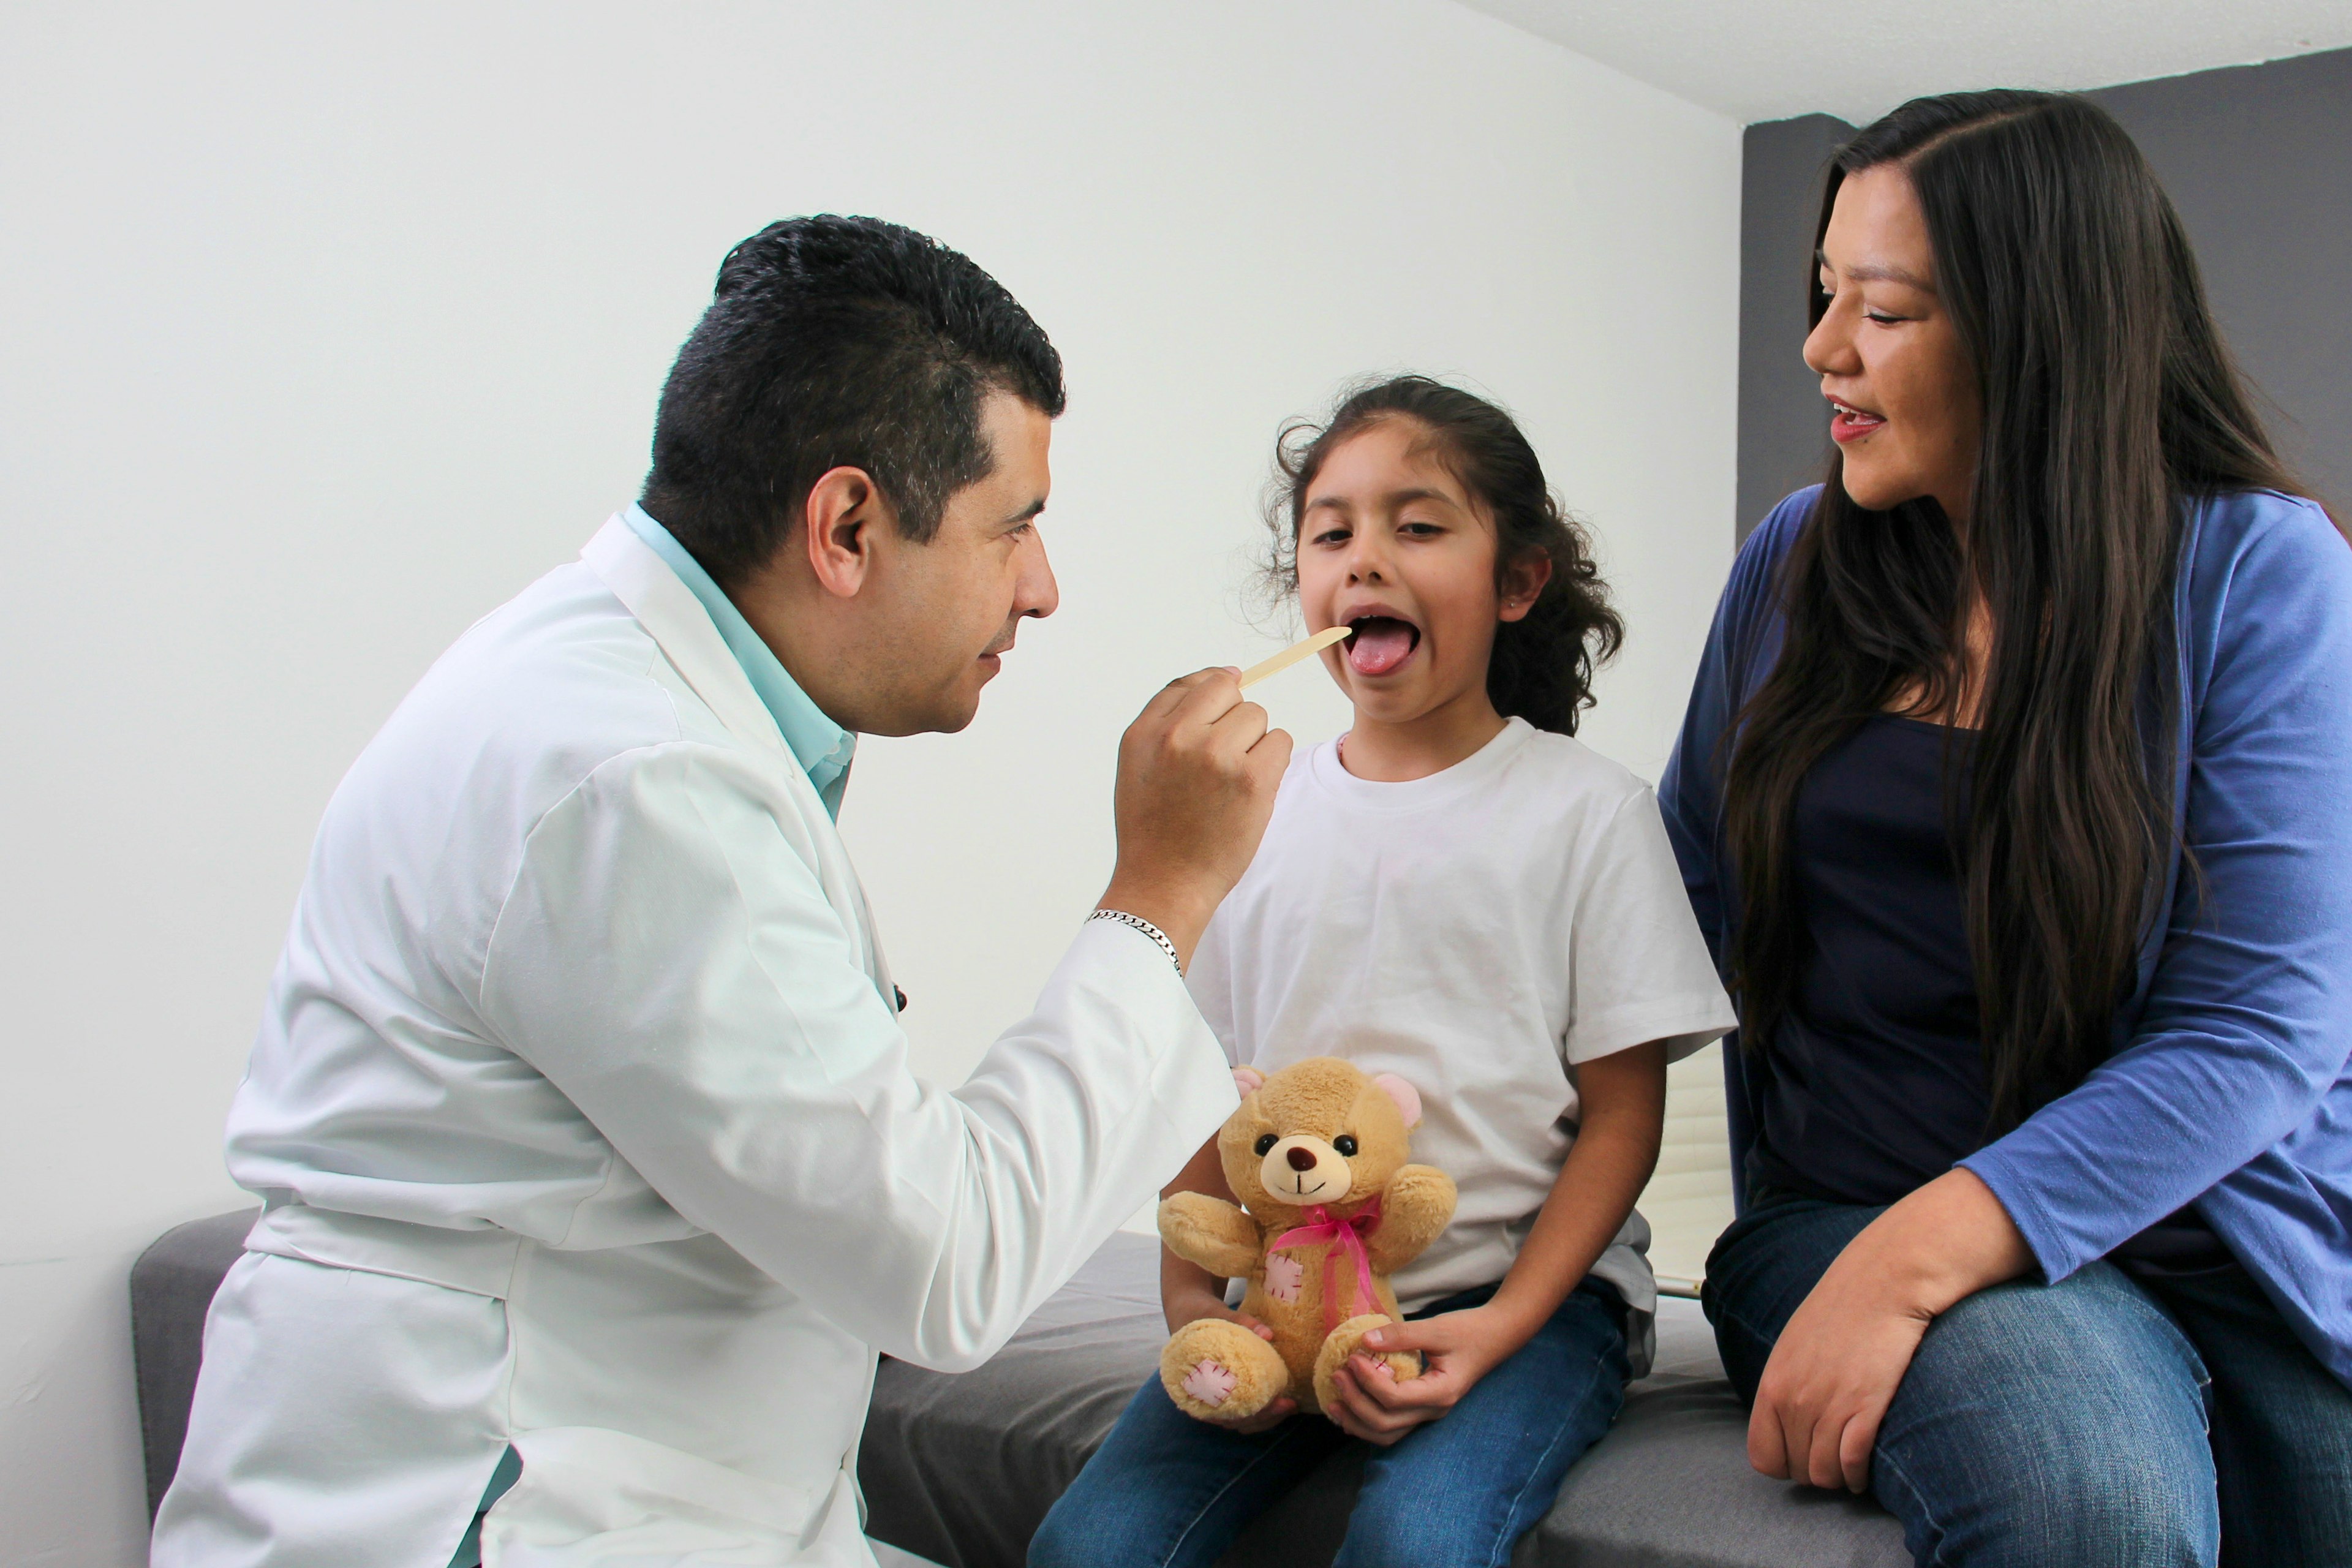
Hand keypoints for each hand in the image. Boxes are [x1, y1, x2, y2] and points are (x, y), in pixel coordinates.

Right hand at [1100, 668, 1291, 964]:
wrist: (1165, 883)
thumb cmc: (1156, 828)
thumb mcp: (1139, 765)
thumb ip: (1170, 718)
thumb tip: (1228, 674)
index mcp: (1145, 731)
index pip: (1191, 683)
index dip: (1213, 695)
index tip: (1218, 719)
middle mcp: (1177, 736)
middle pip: (1229, 693)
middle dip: (1232, 721)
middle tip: (1219, 764)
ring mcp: (1215, 755)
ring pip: (1257, 716)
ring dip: (1253, 744)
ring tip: (1230, 782)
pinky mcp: (1251, 778)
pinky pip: (1280, 741)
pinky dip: (1273, 763)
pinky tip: (1251, 790)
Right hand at [1163, 1282, 1296, 1432]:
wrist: (1185, 1311)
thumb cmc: (1199, 1316)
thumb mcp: (1217, 1314)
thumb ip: (1241, 1323)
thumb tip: (1269, 1334)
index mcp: (1196, 1383)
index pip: (1228, 1412)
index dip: (1257, 1413)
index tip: (1280, 1403)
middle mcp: (1201, 1398)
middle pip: (1236, 1421)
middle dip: (1266, 1418)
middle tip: (1290, 1405)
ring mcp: (1211, 1399)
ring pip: (1238, 1421)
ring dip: (1264, 1419)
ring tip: (1289, 1407)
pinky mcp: (1220, 1394)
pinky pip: (1238, 1412)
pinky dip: (1257, 1413)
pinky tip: (1277, 1404)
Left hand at [1324, 1306, 1524, 1445]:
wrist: (1494, 1337)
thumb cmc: (1468, 1331)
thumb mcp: (1436, 1328)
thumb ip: (1401, 1335)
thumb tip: (1364, 1340)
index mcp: (1440, 1393)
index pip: (1395, 1399)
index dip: (1368, 1381)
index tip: (1352, 1357)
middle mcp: (1434, 1411)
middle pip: (1386, 1424)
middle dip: (1355, 1402)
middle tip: (1337, 1375)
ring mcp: (1428, 1413)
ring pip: (1387, 1434)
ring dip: (1357, 1421)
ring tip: (1334, 1402)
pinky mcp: (1422, 1408)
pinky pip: (1392, 1426)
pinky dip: (1368, 1422)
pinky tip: (1350, 1409)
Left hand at [1748, 1169, 2032, 1492]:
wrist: (1885, 1281)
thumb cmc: (1844, 1309)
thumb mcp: (1796, 1345)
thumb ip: (1788, 1385)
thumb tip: (1788, 1422)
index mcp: (1773, 1383)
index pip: (1763, 1455)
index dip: (1785, 1464)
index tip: (1803, 1456)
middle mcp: (1795, 1399)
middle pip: (1798, 1470)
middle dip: (1816, 1471)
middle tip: (1833, 1458)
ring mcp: (1828, 1405)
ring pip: (1826, 1475)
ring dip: (1840, 1477)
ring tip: (1851, 1465)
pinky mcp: (1865, 1407)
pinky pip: (1853, 1464)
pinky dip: (1860, 1475)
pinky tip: (1865, 1468)